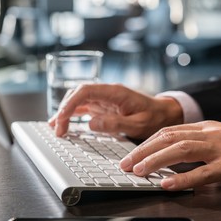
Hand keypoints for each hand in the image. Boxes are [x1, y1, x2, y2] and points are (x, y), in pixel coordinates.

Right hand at [48, 83, 183, 138]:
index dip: (70, 104)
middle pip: (77, 94)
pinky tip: (65, 124)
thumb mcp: (138, 124)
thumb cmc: (154, 117)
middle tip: (58, 130)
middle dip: (64, 110)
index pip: (85, 91)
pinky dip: (72, 115)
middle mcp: (107, 93)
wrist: (165, 113)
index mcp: (115, 92)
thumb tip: (91, 123)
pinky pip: (84, 107)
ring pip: (78, 100)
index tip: (62, 119)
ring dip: (65, 112)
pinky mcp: (104, 106)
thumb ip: (115, 124)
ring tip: (55, 127)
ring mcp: (104, 99)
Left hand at [120, 120, 220, 189]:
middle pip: (168, 138)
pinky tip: (167, 184)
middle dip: (142, 151)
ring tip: (137, 171)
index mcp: (207, 128)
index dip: (146, 143)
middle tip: (124, 164)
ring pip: (181, 151)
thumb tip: (174, 160)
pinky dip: (183, 178)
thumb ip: (200, 147)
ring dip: (155, 161)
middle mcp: (211, 133)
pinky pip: (204, 172)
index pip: (168, 131)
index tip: (130, 154)